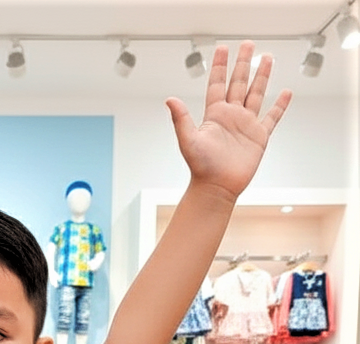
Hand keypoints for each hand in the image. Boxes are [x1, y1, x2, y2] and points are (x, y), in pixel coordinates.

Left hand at [166, 41, 291, 201]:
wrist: (216, 187)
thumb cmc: (200, 167)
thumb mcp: (188, 139)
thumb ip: (181, 118)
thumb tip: (169, 99)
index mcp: (215, 114)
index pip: (218, 83)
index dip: (220, 66)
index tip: (223, 48)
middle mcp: (231, 116)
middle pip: (239, 83)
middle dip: (243, 63)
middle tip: (247, 44)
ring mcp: (246, 125)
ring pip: (256, 94)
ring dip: (262, 77)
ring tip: (267, 58)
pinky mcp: (259, 137)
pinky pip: (272, 117)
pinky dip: (280, 106)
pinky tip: (285, 93)